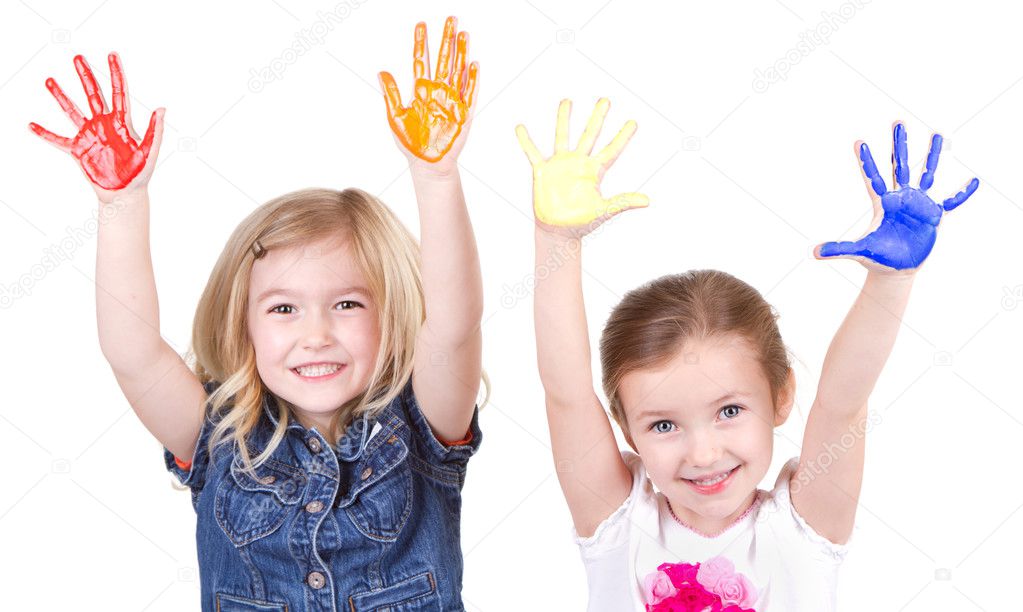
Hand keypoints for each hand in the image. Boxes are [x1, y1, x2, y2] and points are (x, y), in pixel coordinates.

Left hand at [379, 16, 478, 166]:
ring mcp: (452, 101)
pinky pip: (469, 93)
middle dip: (446, 39)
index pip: (422, 61)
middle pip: (444, 60)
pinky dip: (472, 79)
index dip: (421, 43)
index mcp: (421, 91)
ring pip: (458, 71)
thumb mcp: (396, 117)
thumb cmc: (411, 143)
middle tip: (450, 19)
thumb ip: (391, 95)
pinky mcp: (463, 113)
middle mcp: (438, 92)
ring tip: (463, 34)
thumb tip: (381, 73)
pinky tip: (473, 64)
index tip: (421, 26)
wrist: (427, 164)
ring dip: (461, 53)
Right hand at [516, 98, 648, 235]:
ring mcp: (560, 165)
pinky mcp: (543, 171)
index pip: (612, 150)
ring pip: (562, 136)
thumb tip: (647, 201)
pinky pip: (533, 153)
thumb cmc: (582, 222)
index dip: (623, 137)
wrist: (558, 231)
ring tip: (567, 101)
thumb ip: (624, 202)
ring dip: (564, 119)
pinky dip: (526, 141)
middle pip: (590, 135)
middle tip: (605, 100)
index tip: (634, 123)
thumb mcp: (604, 210)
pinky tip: (520, 128)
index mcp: (594, 171)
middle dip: (597, 118)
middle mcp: (578, 163)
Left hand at [815, 122, 978, 271]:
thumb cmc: (877, 257)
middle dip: (899, 145)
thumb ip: (837, 249)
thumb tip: (812, 253)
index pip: (872, 178)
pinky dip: (962, 194)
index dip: (866, 161)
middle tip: (897, 121)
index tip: (858, 142)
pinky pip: (951, 202)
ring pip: (926, 174)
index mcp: (882, 203)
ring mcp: (919, 204)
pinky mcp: (934, 216)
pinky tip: (974, 181)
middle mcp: (901, 198)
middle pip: (899, 166)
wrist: (897, 269)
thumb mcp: (858, 251)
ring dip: (931, 155)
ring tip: (937, 133)